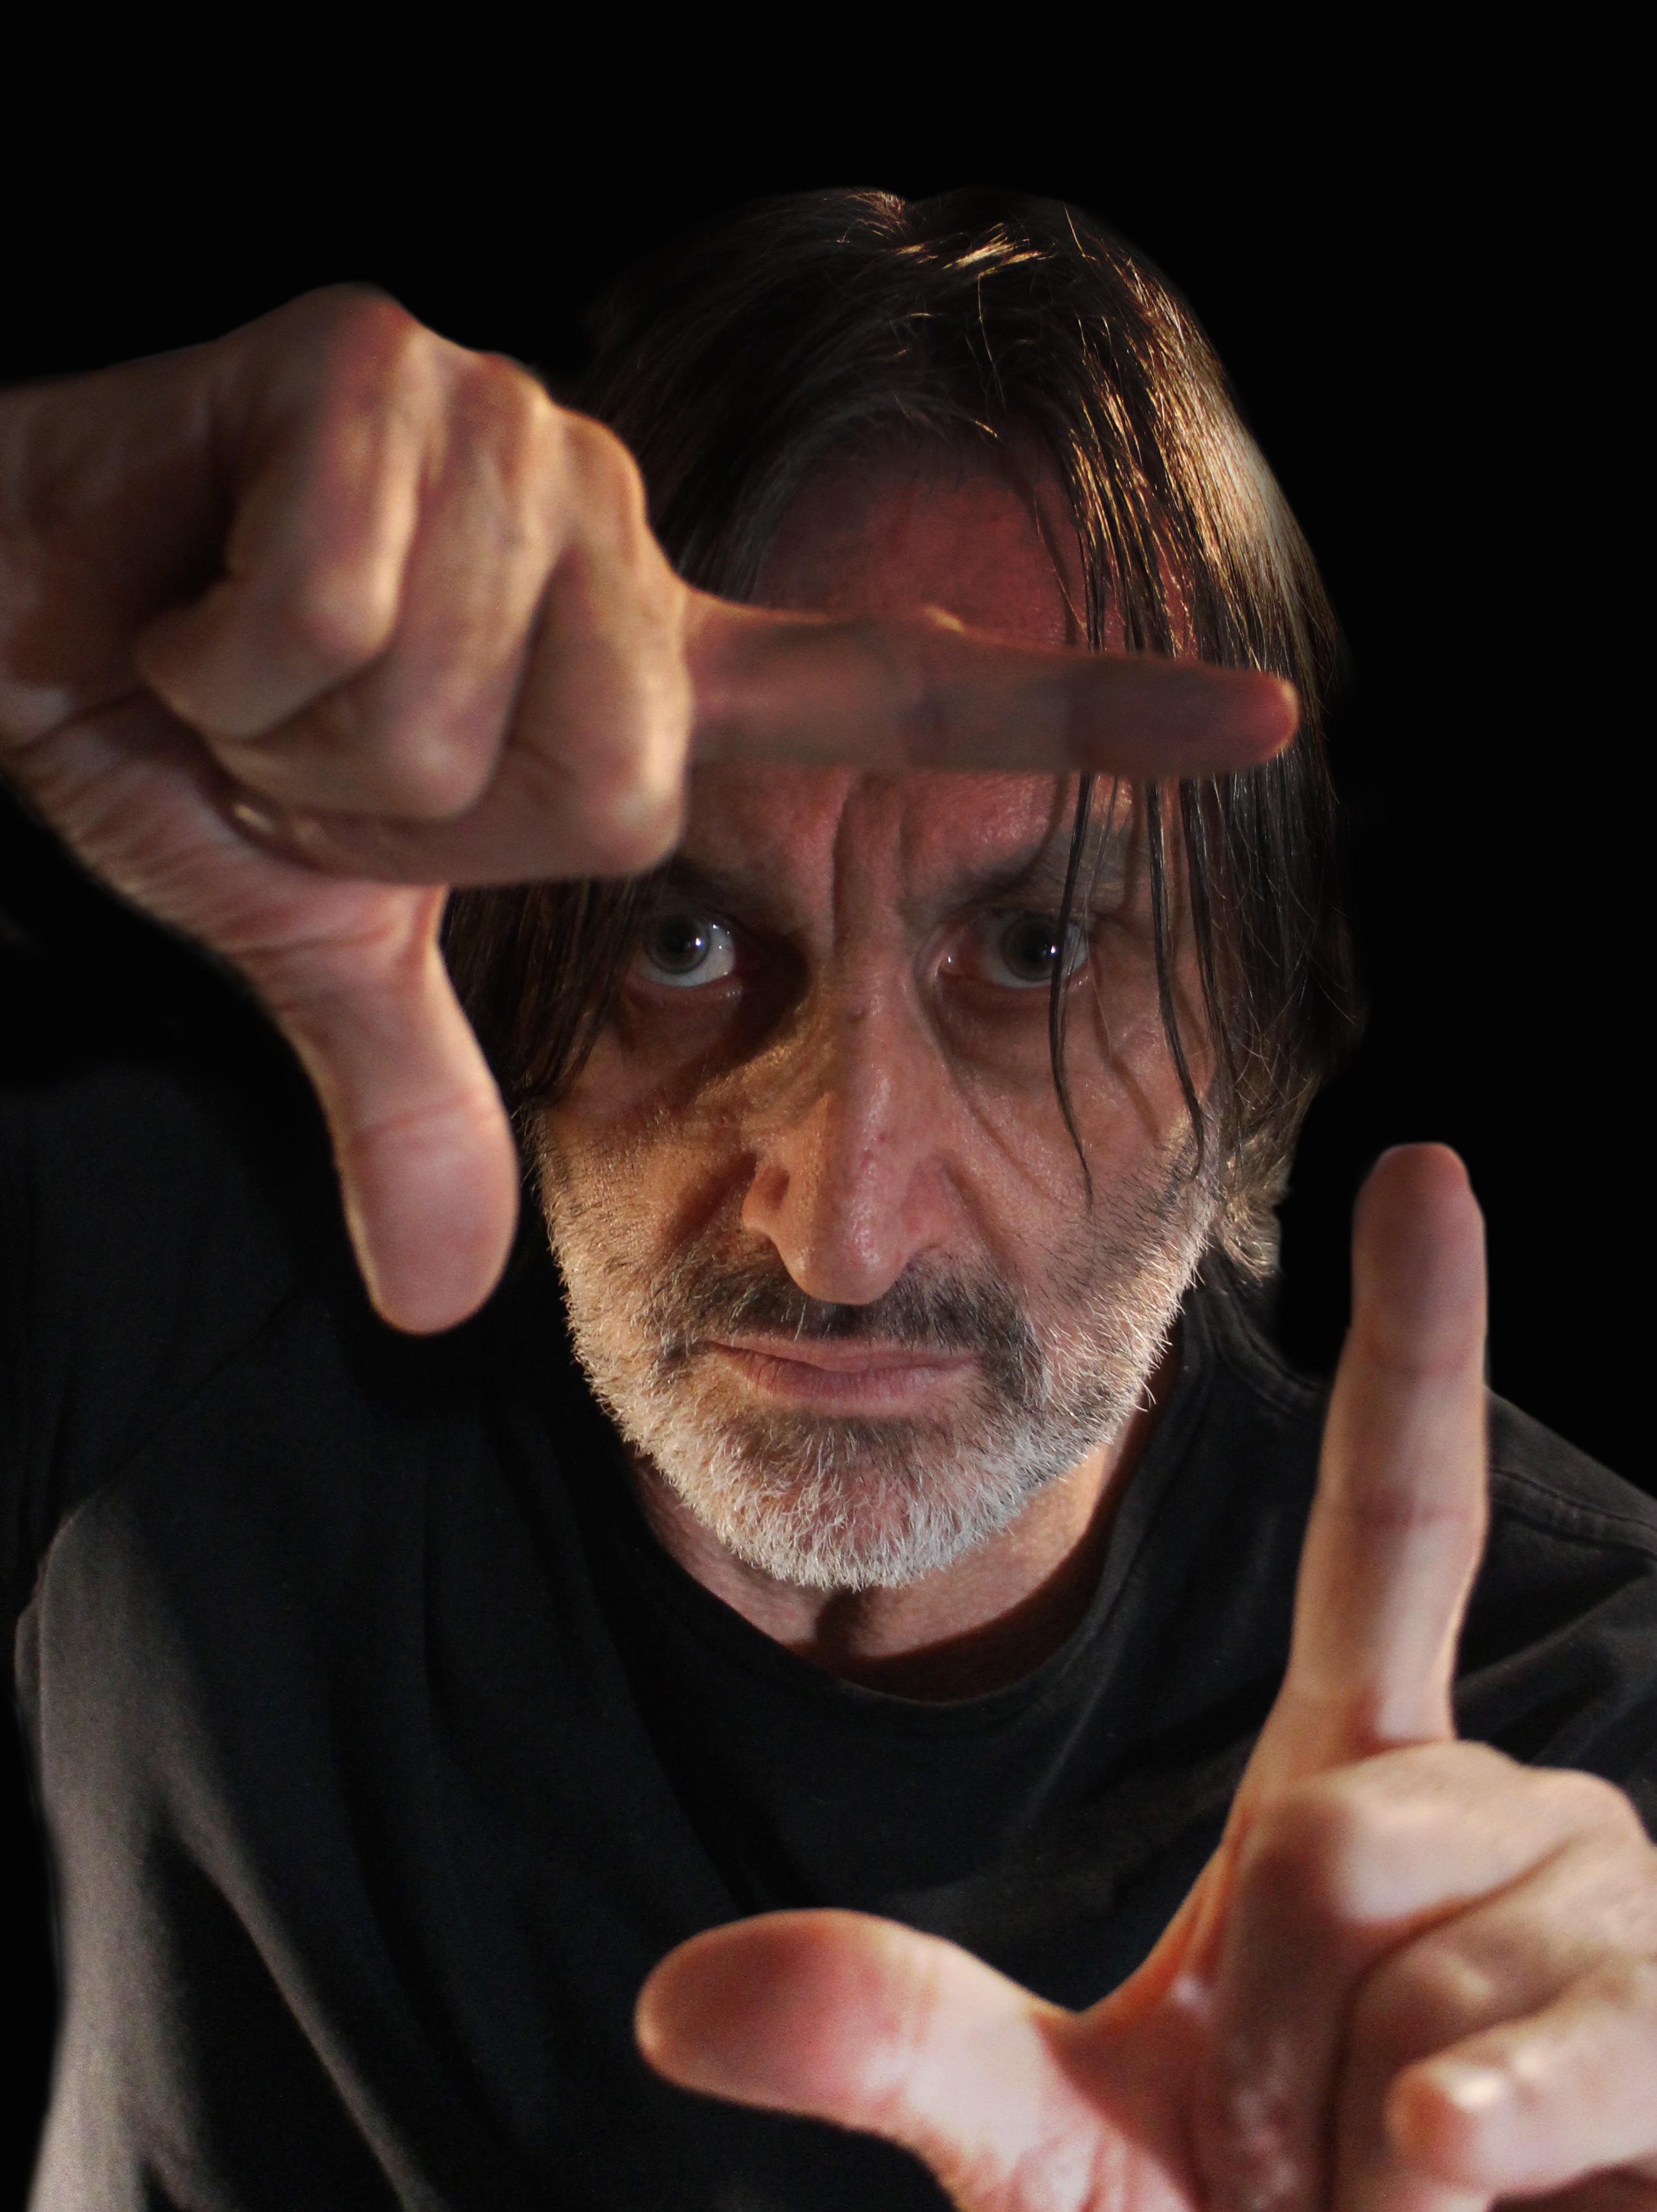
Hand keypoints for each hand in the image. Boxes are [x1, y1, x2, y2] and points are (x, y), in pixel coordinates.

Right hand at [0, 290, 1294, 1330]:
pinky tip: (192, 580)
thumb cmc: (182, 736)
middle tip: (307, 741)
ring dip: (313, 738)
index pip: (899, 690)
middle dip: (419, 816)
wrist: (8, 614)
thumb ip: (415, 1099)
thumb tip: (440, 1305)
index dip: (1084, 714)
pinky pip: (345, 603)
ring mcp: (509, 433)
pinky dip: (229, 647)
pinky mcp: (376, 361)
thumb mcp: (326, 933)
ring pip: (475, 704)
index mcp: (639, 665)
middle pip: (614, 779)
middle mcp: (613, 531)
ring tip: (246, 658)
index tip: (1267, 723)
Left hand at [638, 1147, 1656, 2211]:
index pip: (1400, 1544)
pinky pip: (1532, 2059)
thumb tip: (672, 1998)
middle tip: (1309, 2190)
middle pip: (1338, 1828)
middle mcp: (1497, 1835)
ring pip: (1436, 1948)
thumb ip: (909, 2069)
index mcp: (1354, 1819)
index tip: (1428, 1168)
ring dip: (1367, 2154)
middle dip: (1274, 2055)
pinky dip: (1456, 2198)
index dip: (1418, 1358)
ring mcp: (1615, 1934)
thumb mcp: (1074, 2195)